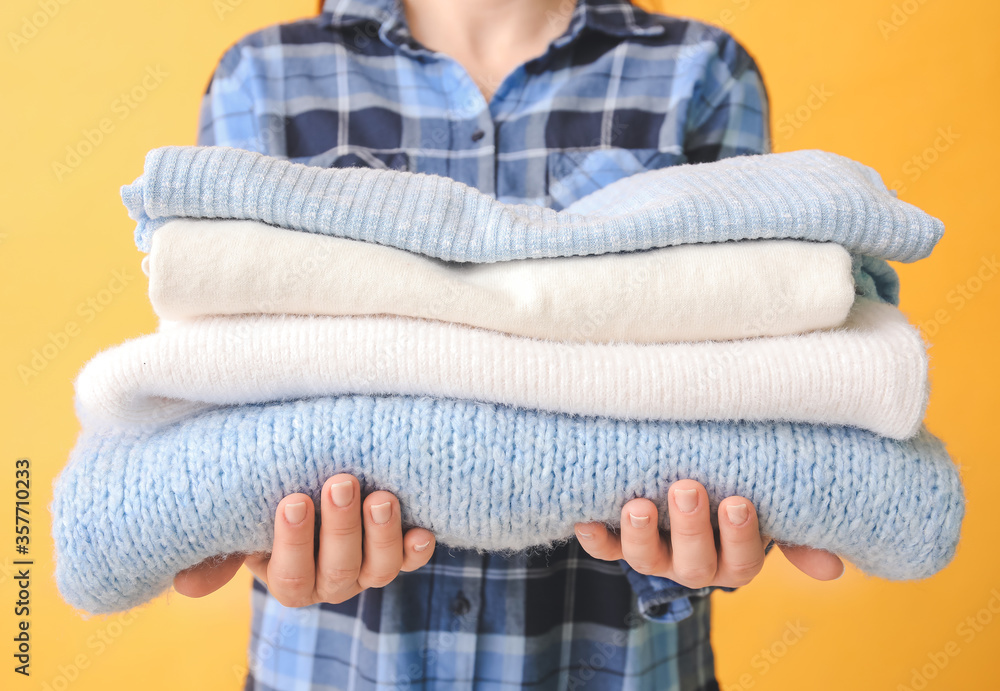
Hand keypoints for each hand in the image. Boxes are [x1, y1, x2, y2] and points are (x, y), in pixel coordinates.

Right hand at [173, 473, 435, 605]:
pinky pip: (411, 559)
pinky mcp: (398, 553)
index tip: (292, 499)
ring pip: (378, 568)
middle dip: (341, 526)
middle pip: (339, 569)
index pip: (291, 575)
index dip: (293, 542)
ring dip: (382, 533)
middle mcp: (331, 581)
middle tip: (341, 481)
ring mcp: (367, 569)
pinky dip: (418, 549)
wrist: (312, 488)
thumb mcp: (238, 527)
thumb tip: (187, 587)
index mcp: (288, 579)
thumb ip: (215, 553)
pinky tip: (422, 530)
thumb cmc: (266, 505)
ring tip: (381, 497)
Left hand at [574, 479, 843, 586]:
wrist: (686, 491)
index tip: (739, 500)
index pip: (742, 561)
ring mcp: (655, 555)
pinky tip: (585, 517)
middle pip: (693, 562)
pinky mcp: (619, 544)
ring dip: (640, 534)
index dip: (739, 536)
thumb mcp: (771, 511)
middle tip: (687, 487)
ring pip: (646, 559)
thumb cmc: (735, 495)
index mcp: (733, 560)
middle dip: (689, 526)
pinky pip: (603, 549)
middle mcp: (693, 565)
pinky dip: (593, 536)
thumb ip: (797, 534)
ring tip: (638, 503)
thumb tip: (833, 569)